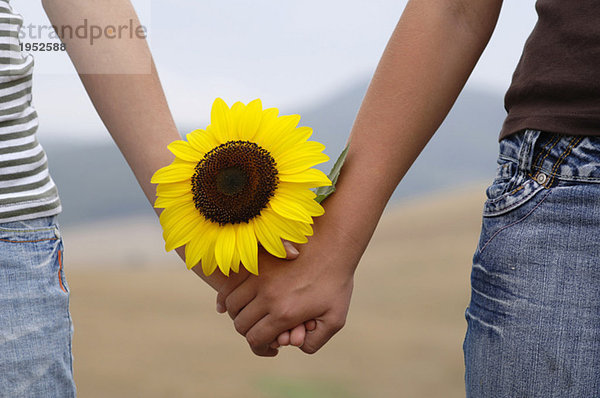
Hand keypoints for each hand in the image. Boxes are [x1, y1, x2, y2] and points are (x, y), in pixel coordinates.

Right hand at [216, 216, 358, 355]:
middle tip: (261, 332)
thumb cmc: (337, 283)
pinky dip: (225, 297)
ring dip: (237, 315)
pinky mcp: (255, 261)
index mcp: (285, 313)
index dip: (260, 348)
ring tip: (249, 317)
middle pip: (241, 324)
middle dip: (249, 332)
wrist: (333, 245)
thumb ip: (315, 342)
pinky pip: (230, 284)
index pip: (256, 339)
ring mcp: (258, 276)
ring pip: (232, 305)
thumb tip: (296, 348)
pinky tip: (227, 305)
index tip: (270, 348)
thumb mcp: (335, 319)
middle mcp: (267, 296)